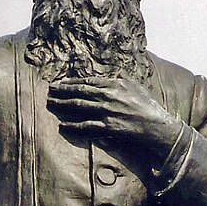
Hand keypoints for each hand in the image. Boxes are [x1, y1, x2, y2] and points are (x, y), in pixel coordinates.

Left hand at [47, 77, 181, 158]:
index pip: (88, 81)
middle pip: (80, 92)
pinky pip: (86, 126)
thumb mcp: (135, 86)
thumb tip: (107, 78)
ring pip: (79, 107)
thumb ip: (119, 81)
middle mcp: (108, 96)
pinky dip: (73, 126)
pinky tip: (62, 125)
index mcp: (114, 84)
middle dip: (63, 91)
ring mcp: (106, 111)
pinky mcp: (107, 127)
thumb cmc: (148, 105)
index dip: (72, 82)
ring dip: (63, 105)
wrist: (156, 125)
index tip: (61, 83)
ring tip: (51, 103)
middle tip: (50, 90)